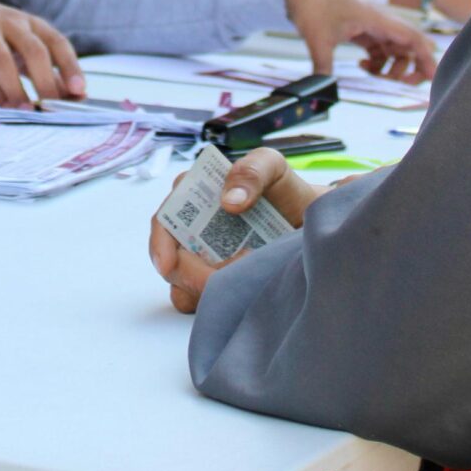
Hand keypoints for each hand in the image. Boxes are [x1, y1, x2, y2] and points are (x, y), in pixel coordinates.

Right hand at [0, 0, 86, 107]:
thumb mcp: (11, 39)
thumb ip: (36, 63)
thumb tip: (67, 92)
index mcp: (26, 22)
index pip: (56, 41)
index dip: (70, 65)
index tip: (80, 89)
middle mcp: (8, 22)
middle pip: (35, 50)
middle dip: (46, 81)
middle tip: (53, 107)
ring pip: (6, 62)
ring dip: (17, 90)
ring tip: (26, 111)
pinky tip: (2, 104)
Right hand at [148, 149, 317, 313]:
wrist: (309, 226)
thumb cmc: (285, 193)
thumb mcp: (272, 169)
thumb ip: (251, 171)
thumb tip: (229, 201)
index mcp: (196, 196)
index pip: (165, 217)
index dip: (161, 241)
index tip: (169, 264)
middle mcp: (190, 229)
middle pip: (168, 258)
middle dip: (187, 274)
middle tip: (218, 281)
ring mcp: (200, 258)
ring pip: (180, 284)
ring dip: (202, 289)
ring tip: (241, 282)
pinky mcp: (214, 282)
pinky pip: (198, 300)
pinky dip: (214, 301)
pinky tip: (240, 291)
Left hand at [283, 0, 436, 81]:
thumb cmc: (312, 3)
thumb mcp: (316, 38)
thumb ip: (322, 67)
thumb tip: (320, 89)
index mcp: (376, 19)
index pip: (412, 38)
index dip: (426, 58)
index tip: (433, 77)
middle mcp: (380, 22)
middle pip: (410, 46)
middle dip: (413, 67)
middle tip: (404, 85)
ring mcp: (372, 25)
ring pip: (396, 50)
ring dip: (392, 68)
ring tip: (375, 78)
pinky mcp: (363, 29)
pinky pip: (381, 49)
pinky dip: (378, 62)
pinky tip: (363, 66)